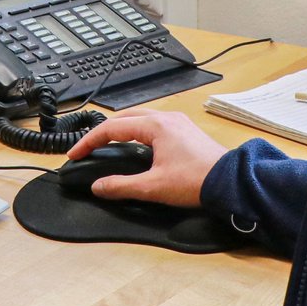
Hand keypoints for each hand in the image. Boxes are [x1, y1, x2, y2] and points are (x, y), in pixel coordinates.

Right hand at [65, 108, 228, 206]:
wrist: (232, 183)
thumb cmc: (197, 181)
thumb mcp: (153, 187)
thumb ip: (121, 186)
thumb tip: (99, 186)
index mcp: (156, 126)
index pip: (111, 128)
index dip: (89, 142)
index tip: (75, 154)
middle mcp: (167, 118)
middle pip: (125, 118)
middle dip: (103, 132)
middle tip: (88, 148)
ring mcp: (179, 123)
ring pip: (141, 119)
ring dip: (122, 130)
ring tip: (108, 145)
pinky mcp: (187, 132)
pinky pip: (155, 125)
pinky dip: (138, 132)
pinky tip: (137, 146)